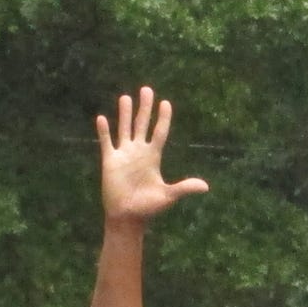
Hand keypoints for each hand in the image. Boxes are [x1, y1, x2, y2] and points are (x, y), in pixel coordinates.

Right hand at [98, 86, 207, 225]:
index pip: (159, 133)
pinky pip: (106, 142)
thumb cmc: (148, 208)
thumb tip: (205, 187)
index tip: (166, 103)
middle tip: (147, 89)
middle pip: (142, 124)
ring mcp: (124, 155)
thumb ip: (184, 188)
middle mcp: (138, 152)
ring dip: (125, 113)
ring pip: (124, 128)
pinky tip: (102, 118)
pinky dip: (104, 131)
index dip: (163, 118)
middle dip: (145, 108)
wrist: (127, 217)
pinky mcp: (110, 161)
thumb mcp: (168, 196)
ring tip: (126, 97)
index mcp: (153, 157)